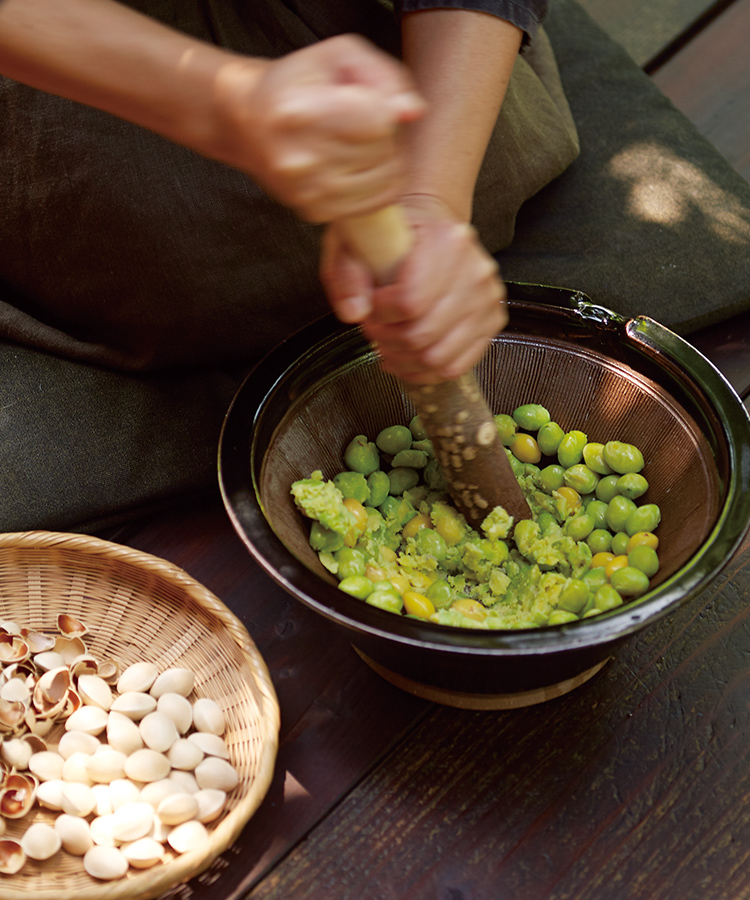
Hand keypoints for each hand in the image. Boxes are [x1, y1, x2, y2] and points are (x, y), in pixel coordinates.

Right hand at [210, 35, 423, 221]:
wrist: (248, 121)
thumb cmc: (297, 84)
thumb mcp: (338, 56)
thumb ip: (383, 77)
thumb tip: (412, 112)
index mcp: (303, 113)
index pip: (379, 120)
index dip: (385, 108)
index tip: (370, 101)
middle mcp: (302, 159)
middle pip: (383, 150)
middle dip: (385, 134)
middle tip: (361, 122)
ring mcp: (308, 191)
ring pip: (384, 179)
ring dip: (384, 160)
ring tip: (359, 143)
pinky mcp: (315, 211)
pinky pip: (374, 203)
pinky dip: (377, 184)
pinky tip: (358, 166)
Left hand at [321, 195, 507, 382]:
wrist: (429, 229)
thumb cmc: (393, 236)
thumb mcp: (355, 244)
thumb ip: (347, 276)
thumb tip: (354, 313)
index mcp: (447, 242)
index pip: (410, 302)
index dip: (380, 315)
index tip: (370, 308)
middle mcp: (475, 271)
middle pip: (423, 334)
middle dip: (387, 340)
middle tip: (374, 329)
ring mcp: (488, 299)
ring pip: (439, 357)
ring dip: (404, 360)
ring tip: (388, 345)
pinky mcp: (492, 321)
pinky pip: (456, 366)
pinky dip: (425, 372)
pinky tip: (406, 360)